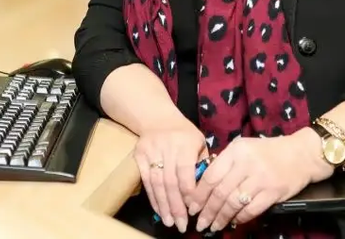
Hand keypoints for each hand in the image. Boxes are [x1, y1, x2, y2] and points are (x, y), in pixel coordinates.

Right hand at [133, 119, 207, 233]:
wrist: (157, 118)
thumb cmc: (184, 134)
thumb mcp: (199, 142)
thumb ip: (202, 164)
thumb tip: (206, 192)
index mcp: (185, 143)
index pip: (185, 172)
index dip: (189, 193)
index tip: (194, 210)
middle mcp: (167, 147)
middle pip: (171, 181)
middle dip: (176, 206)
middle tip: (181, 225)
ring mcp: (151, 152)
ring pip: (157, 183)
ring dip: (164, 205)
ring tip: (170, 222)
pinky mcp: (139, 157)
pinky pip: (146, 181)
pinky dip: (153, 198)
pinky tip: (159, 211)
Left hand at [188, 130, 333, 233]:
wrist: (301, 154)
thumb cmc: (268, 151)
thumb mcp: (243, 147)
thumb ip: (225, 162)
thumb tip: (204, 184)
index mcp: (236, 151)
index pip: (211, 175)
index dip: (198, 194)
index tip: (191, 206)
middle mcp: (246, 164)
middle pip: (220, 192)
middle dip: (207, 211)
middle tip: (199, 223)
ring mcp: (260, 178)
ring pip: (233, 203)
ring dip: (221, 218)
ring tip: (213, 226)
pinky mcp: (273, 192)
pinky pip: (251, 210)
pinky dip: (240, 218)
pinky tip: (233, 222)